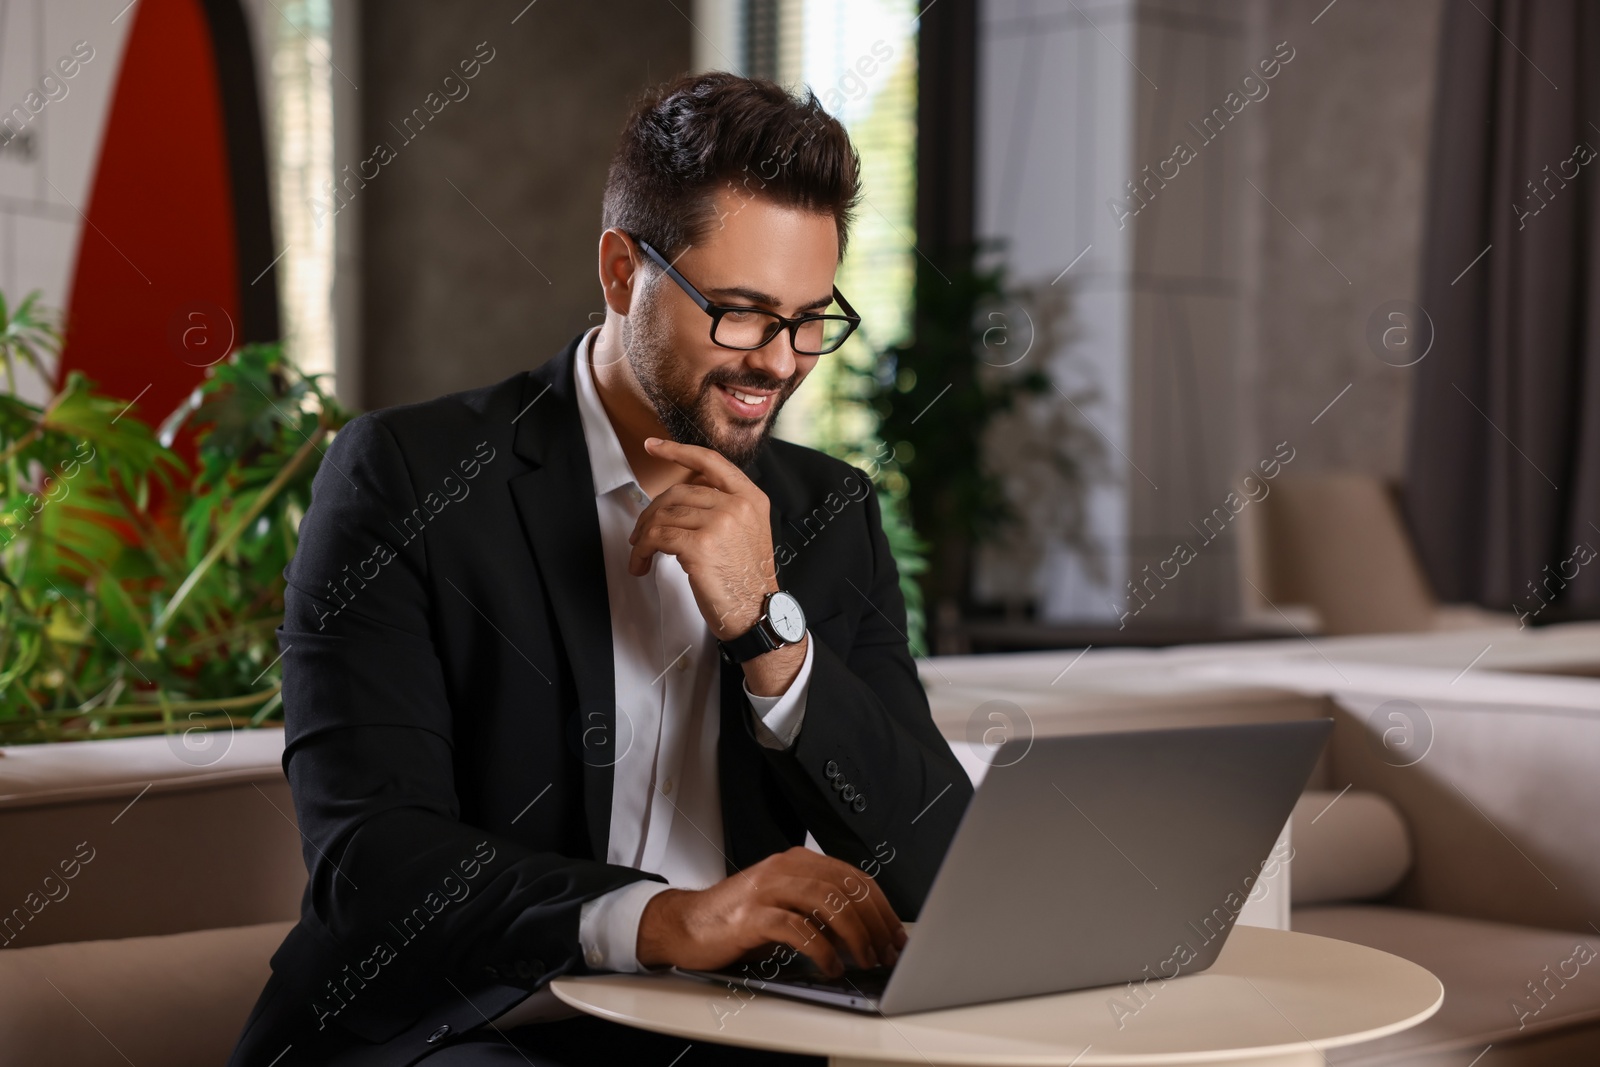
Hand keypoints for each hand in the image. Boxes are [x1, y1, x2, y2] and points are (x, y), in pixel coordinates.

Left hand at [627, 437, 776, 639]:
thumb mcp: (747, 532)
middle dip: (651, 512)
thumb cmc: (747, 580)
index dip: (677, 450)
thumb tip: (679, 501)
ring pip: (664, 516)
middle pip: (678, 492)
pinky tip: (642, 563)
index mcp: (750, 498)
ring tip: (641, 554)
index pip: (710, 461)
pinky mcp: (700, 546)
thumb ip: (722, 508)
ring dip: (643, 536)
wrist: (757, 614)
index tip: (653, 445)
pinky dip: (642, 551)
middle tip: (640, 533)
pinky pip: (657, 538)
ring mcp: (719, 523)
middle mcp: (737, 505)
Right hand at [635, 846, 906, 975]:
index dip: (882, 908)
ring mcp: (767, 889)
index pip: (855, 877)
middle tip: (886, 952)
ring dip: (854, 935)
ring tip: (865, 959)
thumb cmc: (738, 918)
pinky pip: (797, 928)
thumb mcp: (787, 906)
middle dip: (875, 923)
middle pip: (846, 887)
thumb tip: (866, 934)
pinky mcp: (751, 915)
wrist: (687, 924)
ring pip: (827, 902)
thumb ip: (822, 911)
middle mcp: (785, 868)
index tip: (896, 936)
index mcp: (799, 862)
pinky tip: (830, 966)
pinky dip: (821, 949)